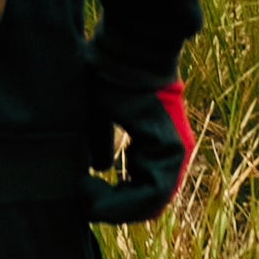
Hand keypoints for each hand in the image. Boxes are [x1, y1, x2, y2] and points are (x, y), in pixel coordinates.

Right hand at [86, 58, 193, 226]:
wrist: (125, 50)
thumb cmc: (107, 74)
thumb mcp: (96, 116)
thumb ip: (98, 145)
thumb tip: (94, 172)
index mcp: (155, 145)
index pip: (140, 192)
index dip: (110, 202)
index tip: (82, 188)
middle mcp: (170, 153)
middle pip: (146, 204)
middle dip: (111, 208)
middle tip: (83, 194)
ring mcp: (176, 153)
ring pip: (152, 204)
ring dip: (116, 206)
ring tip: (86, 191)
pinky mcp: (173, 149)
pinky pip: (154, 193)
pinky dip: (125, 200)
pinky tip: (96, 184)